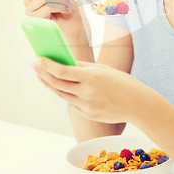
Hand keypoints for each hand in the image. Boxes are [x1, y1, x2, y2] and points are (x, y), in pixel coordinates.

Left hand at [31, 57, 147, 123]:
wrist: (138, 105)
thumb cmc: (123, 83)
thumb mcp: (104, 69)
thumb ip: (84, 67)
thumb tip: (67, 63)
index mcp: (91, 77)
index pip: (61, 71)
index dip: (47, 65)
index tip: (38, 58)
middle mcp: (86, 92)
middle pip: (56, 83)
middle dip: (43, 74)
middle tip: (34, 66)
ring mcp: (86, 105)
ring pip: (61, 94)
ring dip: (49, 84)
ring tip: (42, 76)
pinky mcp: (88, 114)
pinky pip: (72, 102)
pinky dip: (64, 93)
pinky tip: (60, 87)